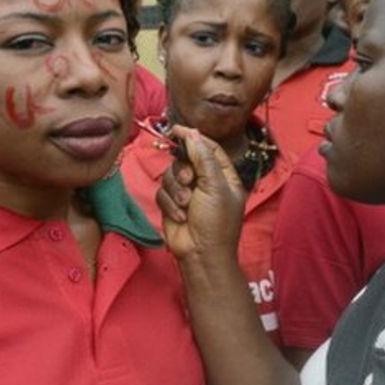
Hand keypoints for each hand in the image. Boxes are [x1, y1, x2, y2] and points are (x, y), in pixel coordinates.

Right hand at [156, 126, 246, 262]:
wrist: (201, 254)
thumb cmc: (216, 222)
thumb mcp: (215, 186)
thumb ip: (203, 157)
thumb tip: (192, 133)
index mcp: (223, 175)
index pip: (208, 148)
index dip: (193, 138)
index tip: (176, 130)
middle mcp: (205, 181)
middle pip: (185, 160)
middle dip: (183, 170)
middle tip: (189, 182)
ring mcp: (187, 193)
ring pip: (170, 175)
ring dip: (176, 191)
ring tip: (186, 206)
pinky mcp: (171, 205)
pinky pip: (162, 192)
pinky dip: (169, 204)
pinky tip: (180, 217)